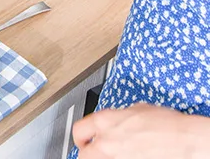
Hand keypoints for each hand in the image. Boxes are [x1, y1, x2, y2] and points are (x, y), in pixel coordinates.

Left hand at [73, 103, 209, 158]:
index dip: (80, 137)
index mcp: (106, 121)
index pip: (79, 130)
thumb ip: (121, 116)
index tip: (82, 141)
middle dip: (87, 154)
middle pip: (83, 154)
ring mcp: (117, 158)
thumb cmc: (167, 125)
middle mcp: (107, 141)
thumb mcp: (137, 109)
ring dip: (102, 158)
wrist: (185, 140)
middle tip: (92, 154)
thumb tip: (120, 119)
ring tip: (111, 156)